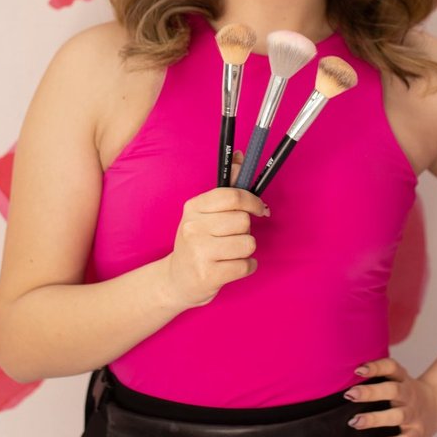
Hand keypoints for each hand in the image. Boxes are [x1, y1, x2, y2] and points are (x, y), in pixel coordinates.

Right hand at [160, 184, 265, 308]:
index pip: (232, 196)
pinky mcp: (208, 275)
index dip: (253, 201)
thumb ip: (225, 187)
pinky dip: (247, 267)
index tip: (259, 208)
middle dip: (245, 230)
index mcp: (194, 207)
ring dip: (246, 250)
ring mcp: (199, 252)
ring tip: (231, 253)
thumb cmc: (197, 242)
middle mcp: (193, 227)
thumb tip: (239, 156)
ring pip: (248, 243)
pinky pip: (246, 265)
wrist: (176, 280)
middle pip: (243, 221)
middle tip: (232, 237)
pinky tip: (233, 266)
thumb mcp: (204, 213)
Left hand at [346, 357, 436, 436]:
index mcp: (403, 379)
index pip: (391, 368)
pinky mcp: (417, 434)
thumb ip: (379, 377)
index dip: (376, 367)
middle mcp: (410, 395)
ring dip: (374, 419)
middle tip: (350, 394)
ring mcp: (414, 415)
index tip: (358, 369)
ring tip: (355, 421)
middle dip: (371, 392)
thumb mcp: (399, 379)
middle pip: (393, 391)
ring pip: (396, 416)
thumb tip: (348, 379)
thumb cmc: (407, 393)